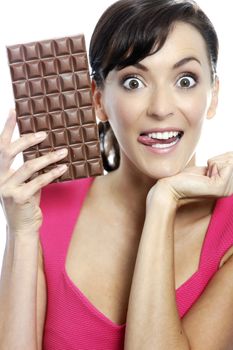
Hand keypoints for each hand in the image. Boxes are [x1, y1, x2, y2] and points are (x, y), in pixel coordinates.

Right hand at [0, 110, 67, 234]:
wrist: (23, 228)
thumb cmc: (26, 202)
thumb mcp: (24, 183)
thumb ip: (29, 168)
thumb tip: (44, 148)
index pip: (0, 146)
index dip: (6, 127)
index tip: (13, 110)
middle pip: (9, 152)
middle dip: (26, 140)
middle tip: (44, 134)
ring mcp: (7, 189)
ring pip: (28, 166)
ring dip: (48, 158)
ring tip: (63, 152)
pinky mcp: (20, 198)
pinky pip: (39, 181)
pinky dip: (52, 173)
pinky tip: (63, 167)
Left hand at [147, 152, 232, 208]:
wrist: (172, 186)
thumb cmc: (186, 177)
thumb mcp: (209, 168)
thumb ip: (223, 163)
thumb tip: (232, 154)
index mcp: (229, 186)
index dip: (221, 159)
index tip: (208, 169)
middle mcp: (231, 190)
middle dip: (218, 160)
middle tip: (205, 172)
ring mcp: (227, 190)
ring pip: (231, 161)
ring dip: (214, 162)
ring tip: (205, 174)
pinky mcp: (221, 187)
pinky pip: (226, 164)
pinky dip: (213, 164)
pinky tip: (204, 176)